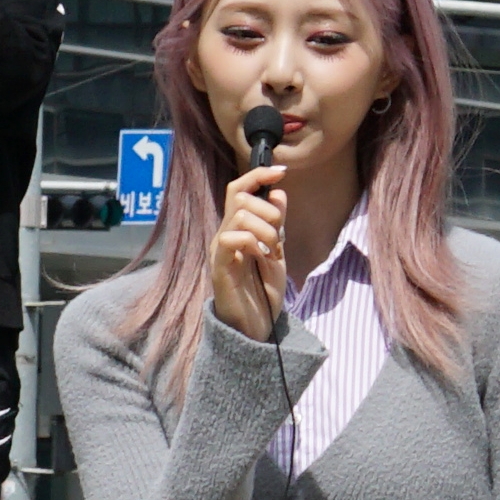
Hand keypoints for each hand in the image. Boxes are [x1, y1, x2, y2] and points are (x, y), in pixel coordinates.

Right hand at [209, 164, 287, 340]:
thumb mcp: (278, 252)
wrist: (256, 328)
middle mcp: (225, 234)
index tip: (281, 170)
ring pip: (239, 215)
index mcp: (238, 229)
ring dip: (265, 229)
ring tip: (272, 251)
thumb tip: (278, 191)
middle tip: (279, 237)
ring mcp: (220, 250)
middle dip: (268, 210)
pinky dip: (252, 242)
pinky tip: (260, 257)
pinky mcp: (219, 267)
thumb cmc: (263, 292)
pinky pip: (230, 239)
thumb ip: (278, 224)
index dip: (258, 175)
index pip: (239, 189)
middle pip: (239, 197)